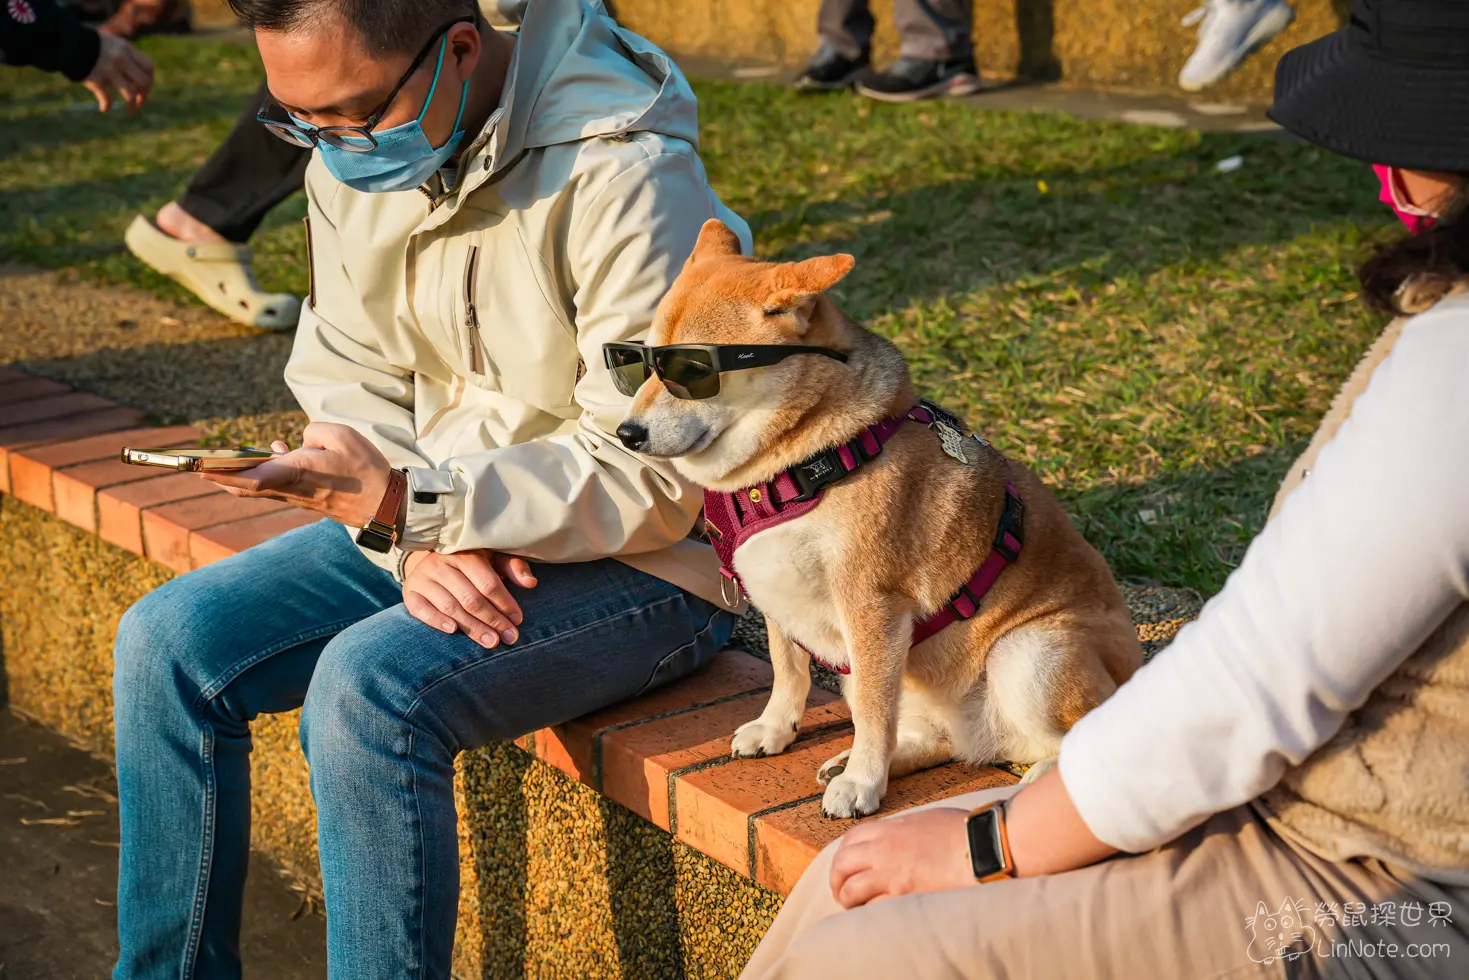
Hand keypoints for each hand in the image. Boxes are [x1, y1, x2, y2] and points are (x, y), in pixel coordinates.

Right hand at [82, 33, 153, 112]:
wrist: (64, 41)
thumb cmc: (87, 45)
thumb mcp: (110, 45)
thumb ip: (124, 58)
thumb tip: (138, 81)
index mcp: (125, 49)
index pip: (149, 67)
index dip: (149, 81)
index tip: (144, 89)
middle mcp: (120, 58)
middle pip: (144, 81)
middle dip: (144, 94)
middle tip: (139, 102)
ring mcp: (108, 69)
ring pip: (130, 93)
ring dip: (132, 105)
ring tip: (131, 112)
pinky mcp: (95, 78)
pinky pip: (106, 97)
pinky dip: (106, 105)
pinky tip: (104, 109)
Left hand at [202, 422, 390, 525]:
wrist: (385, 506)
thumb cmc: (365, 469)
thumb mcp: (343, 434)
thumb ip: (313, 431)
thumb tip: (299, 443)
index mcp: (299, 471)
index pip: (254, 475)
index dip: (224, 472)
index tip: (200, 469)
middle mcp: (293, 488)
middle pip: (246, 486)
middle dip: (219, 477)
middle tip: (194, 467)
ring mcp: (298, 498)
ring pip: (258, 488)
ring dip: (237, 477)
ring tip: (219, 463)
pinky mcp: (306, 501)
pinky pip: (276, 487)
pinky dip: (263, 474)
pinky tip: (272, 455)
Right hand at [402, 550, 537, 647]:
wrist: (429, 559)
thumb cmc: (470, 563)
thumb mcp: (492, 558)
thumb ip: (512, 567)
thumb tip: (531, 583)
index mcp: (466, 554)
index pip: (488, 583)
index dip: (505, 603)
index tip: (518, 620)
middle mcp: (442, 564)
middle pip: (471, 598)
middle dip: (493, 620)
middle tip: (509, 638)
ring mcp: (423, 578)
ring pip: (450, 606)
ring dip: (472, 627)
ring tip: (491, 642)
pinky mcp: (409, 592)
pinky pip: (421, 609)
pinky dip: (436, 620)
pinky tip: (452, 631)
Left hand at [828, 807, 974, 907]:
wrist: (984, 845)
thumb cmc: (963, 829)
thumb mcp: (926, 819)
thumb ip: (906, 830)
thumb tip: (903, 838)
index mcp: (890, 828)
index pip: (851, 838)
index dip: (843, 854)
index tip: (846, 865)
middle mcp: (883, 849)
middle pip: (841, 864)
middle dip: (837, 879)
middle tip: (841, 890)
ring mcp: (891, 874)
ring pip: (850, 889)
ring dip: (847, 899)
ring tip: (852, 907)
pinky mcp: (903, 896)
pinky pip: (872, 907)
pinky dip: (869, 912)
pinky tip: (874, 915)